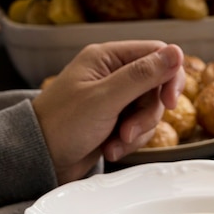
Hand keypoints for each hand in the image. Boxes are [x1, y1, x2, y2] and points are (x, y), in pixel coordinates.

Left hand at [32, 40, 184, 183]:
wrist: (37, 161)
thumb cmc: (61, 125)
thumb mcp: (104, 98)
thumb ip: (142, 75)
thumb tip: (176, 52)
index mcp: (107, 57)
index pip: (156, 53)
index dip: (170, 75)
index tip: (170, 101)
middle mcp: (113, 72)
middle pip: (157, 85)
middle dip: (148, 113)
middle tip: (131, 130)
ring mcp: (115, 97)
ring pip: (151, 108)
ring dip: (138, 130)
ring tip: (115, 142)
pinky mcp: (116, 119)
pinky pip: (141, 126)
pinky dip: (130, 141)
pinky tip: (111, 148)